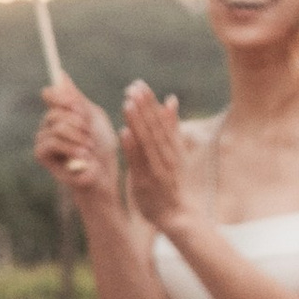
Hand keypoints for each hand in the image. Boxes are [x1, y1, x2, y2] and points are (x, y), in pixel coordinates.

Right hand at [34, 76, 119, 202]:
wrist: (104, 175)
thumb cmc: (102, 148)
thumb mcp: (93, 117)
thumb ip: (75, 98)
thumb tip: (59, 74)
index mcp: (59, 113)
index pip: (51, 93)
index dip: (67, 99)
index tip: (83, 110)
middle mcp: (47, 124)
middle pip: (55, 109)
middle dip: (79, 121)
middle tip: (91, 135)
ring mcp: (42, 139)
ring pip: (55, 125)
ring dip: (78, 136)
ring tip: (89, 147)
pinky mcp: (41, 155)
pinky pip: (51, 141)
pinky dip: (71, 146)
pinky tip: (83, 155)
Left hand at [120, 81, 190, 232]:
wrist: (175, 214)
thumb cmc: (171, 181)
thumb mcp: (174, 151)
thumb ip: (171, 127)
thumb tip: (170, 99)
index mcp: (173, 146)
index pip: (161, 120)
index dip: (150, 102)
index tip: (139, 84)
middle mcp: (167, 155)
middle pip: (154, 127)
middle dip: (143, 106)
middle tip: (132, 86)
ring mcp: (157, 168)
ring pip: (147, 141)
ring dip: (138, 121)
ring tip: (127, 103)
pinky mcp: (147, 181)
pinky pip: (138, 162)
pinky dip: (132, 147)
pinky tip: (123, 132)